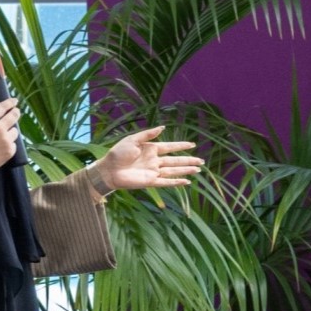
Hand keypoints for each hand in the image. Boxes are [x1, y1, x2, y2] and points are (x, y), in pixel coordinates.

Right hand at [0, 100, 19, 174]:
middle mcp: (0, 127)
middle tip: (16, 111)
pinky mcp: (10, 150)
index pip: (3, 107)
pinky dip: (8, 145)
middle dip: (16, 112)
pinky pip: (13, 144)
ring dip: (10, 132)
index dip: (10, 103)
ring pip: (14, 132)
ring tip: (0, 138)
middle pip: (13, 116)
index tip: (15, 101)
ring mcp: (6, 139)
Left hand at [88, 126, 203, 192]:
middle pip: (176, 160)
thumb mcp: (132, 140)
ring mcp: (153, 172)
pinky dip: (176, 182)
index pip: (170, 147)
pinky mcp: (151, 182)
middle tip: (202, 161)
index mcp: (150, 149)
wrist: (108, 170)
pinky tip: (186, 182)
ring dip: (186, 170)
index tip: (193, 144)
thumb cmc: (117, 153)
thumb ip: (148, 134)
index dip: (181, 146)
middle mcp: (154, 160)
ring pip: (174, 171)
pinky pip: (166, 182)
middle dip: (189, 160)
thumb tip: (163, 128)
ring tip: (198, 170)